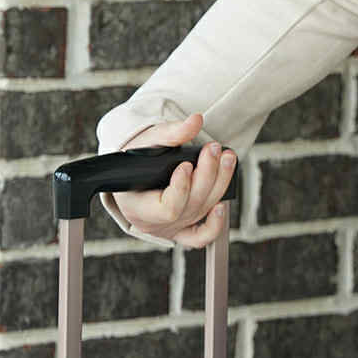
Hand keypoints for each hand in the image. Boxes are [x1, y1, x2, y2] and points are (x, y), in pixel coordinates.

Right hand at [112, 111, 236, 248]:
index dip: (181, 187)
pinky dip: (216, 224)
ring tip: (226, 158)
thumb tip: (195, 121)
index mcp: (137, 207)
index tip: (185, 164)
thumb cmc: (135, 159)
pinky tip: (223, 202)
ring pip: (202, 212)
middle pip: (191, 206)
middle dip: (207, 174)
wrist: (132, 173)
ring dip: (220, 183)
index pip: (168, 208)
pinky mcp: (183, 229)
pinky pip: (202, 236)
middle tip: (213, 149)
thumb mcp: (145, 143)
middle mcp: (155, 223)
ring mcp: (171, 229)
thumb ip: (171, 133)